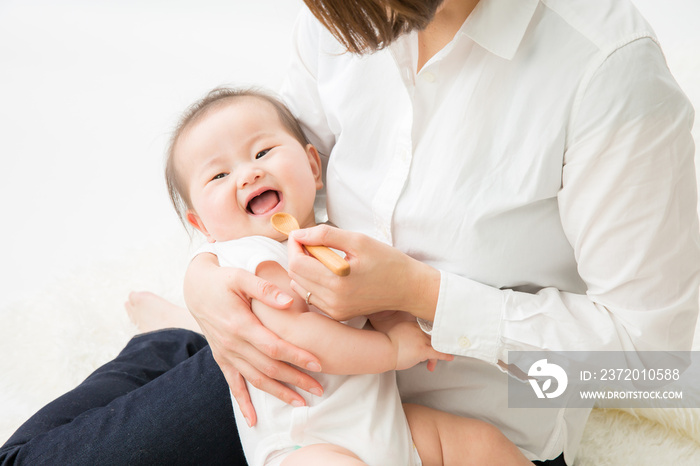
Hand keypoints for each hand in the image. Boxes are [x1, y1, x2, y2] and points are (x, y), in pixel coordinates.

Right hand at [184, 253, 323, 425]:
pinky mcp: (221, 358)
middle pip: (269, 368)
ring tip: (300, 403)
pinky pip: (233, 384)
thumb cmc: (223, 279)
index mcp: (241, 324)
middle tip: (319, 389)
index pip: (275, 347)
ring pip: (255, 379)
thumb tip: (290, 303)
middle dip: (296, 379)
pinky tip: (253, 420)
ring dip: (278, 393)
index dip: (297, 356)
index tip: (319, 364)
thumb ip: (266, 290)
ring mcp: (226, 354)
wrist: (195, 288)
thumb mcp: (242, 277)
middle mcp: (233, 344)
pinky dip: (243, 403)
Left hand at [286, 225, 439, 321]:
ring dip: (303, 269)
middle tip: (313, 242)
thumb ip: (326, 235)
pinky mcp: (337, 315)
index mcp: (337, 281)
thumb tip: (298, 234)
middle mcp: (333, 300)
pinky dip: (311, 282)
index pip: (297, 263)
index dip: (294, 245)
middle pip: (295, 275)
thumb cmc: (387, 261)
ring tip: (322, 257)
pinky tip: (327, 272)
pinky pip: (311, 296)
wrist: (408, 288)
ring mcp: (334, 310)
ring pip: (300, 286)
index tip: (300, 234)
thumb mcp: (358, 240)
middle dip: (298, 255)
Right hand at [370, 312, 452, 370]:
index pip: (425, 329)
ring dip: (436, 353)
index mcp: (411, 325)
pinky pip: (438, 353)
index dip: (429, 336)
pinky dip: (445, 355)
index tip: (432, 338)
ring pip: (434, 345)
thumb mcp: (394, 332)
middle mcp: (417, 330)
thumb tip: (406, 340)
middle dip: (433, 345)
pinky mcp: (422, 350)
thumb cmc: (384, 346)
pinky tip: (450, 357)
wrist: (382, 351)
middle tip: (434, 351)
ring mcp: (421, 339)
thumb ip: (403, 333)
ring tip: (437, 360)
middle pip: (431, 337)